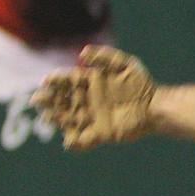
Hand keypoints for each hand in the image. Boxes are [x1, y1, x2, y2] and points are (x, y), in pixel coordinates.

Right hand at [31, 45, 155, 149]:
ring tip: (47, 116)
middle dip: (48, 100)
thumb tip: (83, 53)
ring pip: (66, 120)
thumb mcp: (125, 65)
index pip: (66, 82)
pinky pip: (82, 141)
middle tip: (38, 100)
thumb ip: (105, 57)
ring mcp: (91, 118)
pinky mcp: (100, 134)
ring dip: (55, 119)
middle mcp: (86, 101)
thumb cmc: (141, 84)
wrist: (156, 107)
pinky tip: (68, 141)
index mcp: (88, 84)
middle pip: (60, 101)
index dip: (55, 81)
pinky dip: (73, 143)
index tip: (47, 81)